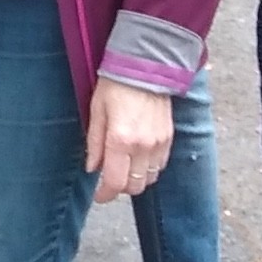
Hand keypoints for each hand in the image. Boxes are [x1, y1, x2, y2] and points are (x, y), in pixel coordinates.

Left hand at [86, 78, 174, 201]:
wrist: (146, 66)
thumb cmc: (115, 86)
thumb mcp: (96, 112)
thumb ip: (94, 143)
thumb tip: (92, 168)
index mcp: (120, 140)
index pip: (115, 182)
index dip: (105, 195)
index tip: (99, 196)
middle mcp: (142, 146)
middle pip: (134, 187)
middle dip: (120, 188)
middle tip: (110, 179)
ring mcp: (159, 143)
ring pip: (149, 179)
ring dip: (135, 179)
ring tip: (124, 168)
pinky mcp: (169, 137)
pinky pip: (160, 165)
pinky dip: (149, 169)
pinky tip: (138, 158)